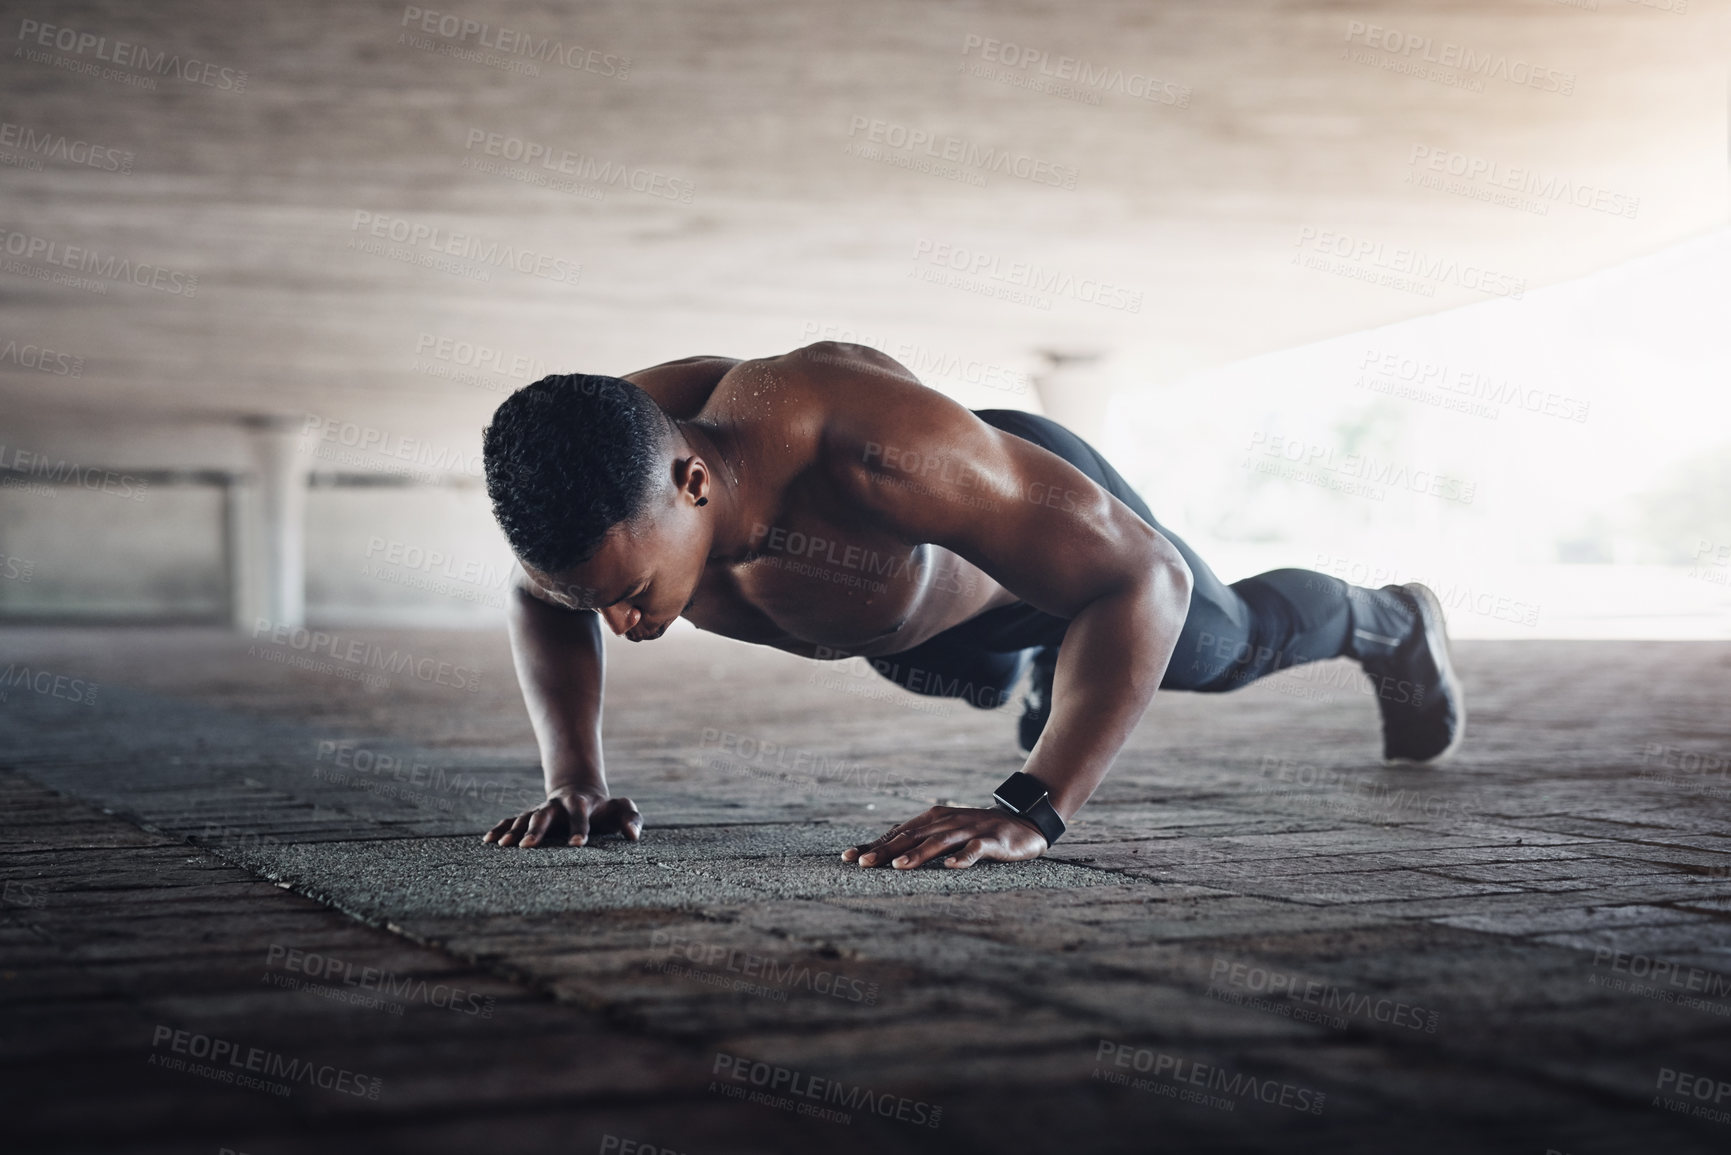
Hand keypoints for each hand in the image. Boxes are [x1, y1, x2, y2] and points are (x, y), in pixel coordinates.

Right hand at [482, 784, 641, 847]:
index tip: (578, 845)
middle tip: (527, 847)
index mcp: (580, 804)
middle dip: (536, 830)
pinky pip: (511, 821)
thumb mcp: (622, 809)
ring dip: (514, 831)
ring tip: (503, 846)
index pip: (580, 815)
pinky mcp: (529, 817)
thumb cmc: (605, 808)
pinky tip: (488, 841)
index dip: (580, 829)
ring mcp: (541, 810)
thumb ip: (631, 819)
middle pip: (544, 815)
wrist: (580, 792)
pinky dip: (500, 829)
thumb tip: (633, 836)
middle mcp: (556, 806)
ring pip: (524, 818)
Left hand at [841, 805, 1048, 869]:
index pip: (897, 833)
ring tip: (898, 866)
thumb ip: (917, 842)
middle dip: (886, 851)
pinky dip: (962, 858)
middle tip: (863, 864)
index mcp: (931, 820)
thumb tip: (883, 855)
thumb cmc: (976, 831)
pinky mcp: (991, 840)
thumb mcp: (944, 834)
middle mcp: (946, 822)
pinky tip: (950, 867)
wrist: (1022, 823)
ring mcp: (968, 829)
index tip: (848, 858)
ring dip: (918, 854)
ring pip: (938, 843)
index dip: (873, 845)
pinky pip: (975, 849)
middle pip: (911, 837)